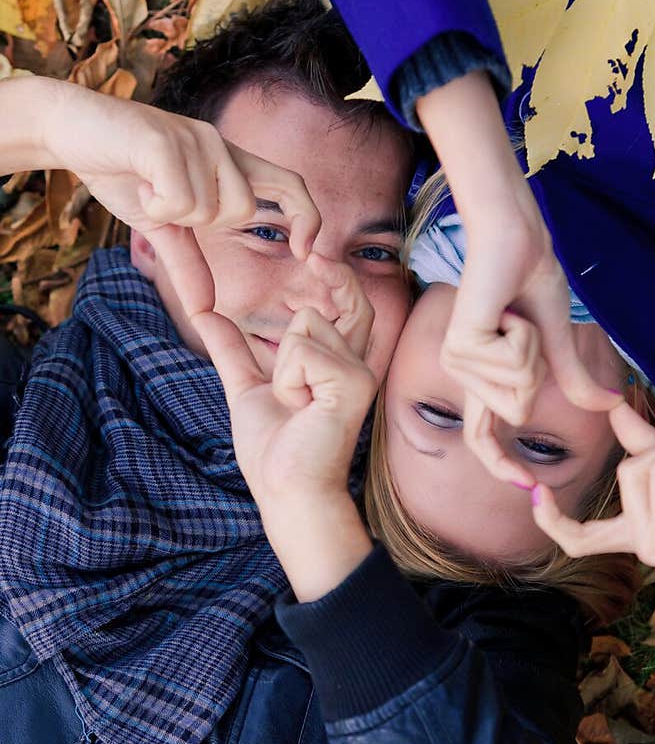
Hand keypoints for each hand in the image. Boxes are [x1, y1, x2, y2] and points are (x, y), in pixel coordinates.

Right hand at [49, 83, 319, 257]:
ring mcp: (195, 138)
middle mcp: (219, 145)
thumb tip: (206, 310)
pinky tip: (136, 181)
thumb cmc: (121, 172)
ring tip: (145, 185)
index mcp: (226, 162)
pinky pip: (179, 200)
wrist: (68, 129)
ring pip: (206, 209)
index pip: (290, 184)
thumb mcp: (160, 225)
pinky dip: (153, 204)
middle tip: (164, 201)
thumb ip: (187, 263)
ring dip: (169, 212)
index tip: (305, 251)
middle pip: (242, 209)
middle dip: (201, 222)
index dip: (307, 217)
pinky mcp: (166, 140)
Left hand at [154, 228, 375, 506]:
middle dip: (316, 296)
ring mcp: (360, 371)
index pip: (348, 304)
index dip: (337, 276)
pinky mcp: (355, 383)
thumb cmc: (274, 451)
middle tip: (302, 329)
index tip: (315, 251)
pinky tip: (300, 409)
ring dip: (281, 368)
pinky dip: (286, 380)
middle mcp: (358, 363)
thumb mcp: (246, 387)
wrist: (288, 491)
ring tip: (293, 405)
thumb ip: (231, 348)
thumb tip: (204, 312)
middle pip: (333, 302)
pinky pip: (302, 350)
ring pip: (304, 324)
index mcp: (338, 364)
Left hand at [415, 73, 618, 481]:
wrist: (514, 235)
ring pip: (520, 390)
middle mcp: (464, 375)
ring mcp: (458, 362)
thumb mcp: (557, 339)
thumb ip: (574, 378)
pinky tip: (504, 307)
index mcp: (482, 378)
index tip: (528, 489)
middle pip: (520, 412)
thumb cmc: (529, 276)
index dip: (502, 466)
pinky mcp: (461, 345)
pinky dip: (524, 334)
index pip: (483, 437)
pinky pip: (516, 364)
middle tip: (523, 327)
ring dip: (532, 348)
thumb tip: (611, 408)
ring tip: (512, 314)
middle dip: (540, 370)